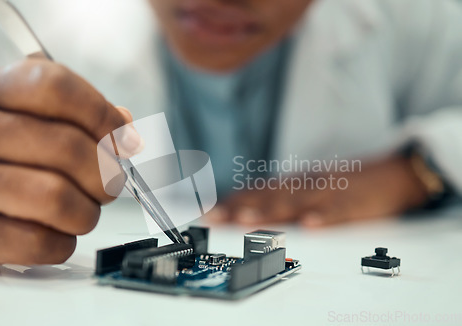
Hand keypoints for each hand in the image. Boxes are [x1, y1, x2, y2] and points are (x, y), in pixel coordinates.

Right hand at [0, 59, 138, 265]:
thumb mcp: (26, 114)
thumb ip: (78, 114)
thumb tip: (125, 127)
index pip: (57, 87)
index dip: (103, 115)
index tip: (123, 138)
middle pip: (69, 148)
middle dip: (107, 174)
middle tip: (108, 183)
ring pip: (56, 199)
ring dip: (87, 212)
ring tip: (82, 210)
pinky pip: (37, 242)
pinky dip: (61, 243)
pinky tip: (54, 232)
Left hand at [208, 156, 428, 227]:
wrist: (392, 172)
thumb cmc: (343, 183)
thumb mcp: (308, 187)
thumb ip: (281, 197)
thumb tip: (247, 207)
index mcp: (293, 183)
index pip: (255, 192)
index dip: (231, 202)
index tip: (206, 212)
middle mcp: (305, 184)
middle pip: (268, 196)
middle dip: (239, 207)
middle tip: (213, 217)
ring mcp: (328, 192)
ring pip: (296, 201)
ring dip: (270, 210)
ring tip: (247, 219)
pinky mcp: (353, 202)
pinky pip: (337, 210)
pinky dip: (323, 217)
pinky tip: (309, 224)